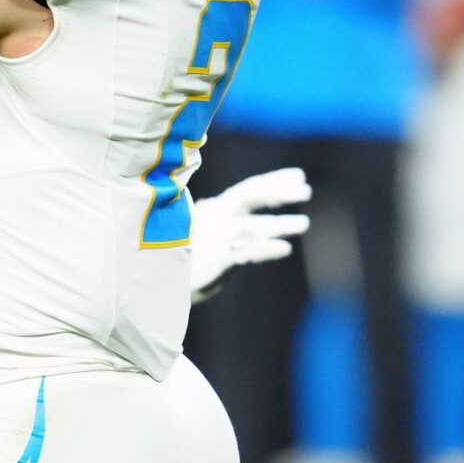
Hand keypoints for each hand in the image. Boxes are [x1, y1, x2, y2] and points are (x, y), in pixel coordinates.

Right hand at [189, 166, 312, 301]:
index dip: (274, 182)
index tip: (299, 176)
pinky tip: (284, 248)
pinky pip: (245, 251)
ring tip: (303, 224)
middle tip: (306, 191)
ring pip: (252, 224)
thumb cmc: (186, 266)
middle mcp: (213, 218)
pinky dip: (265, 248)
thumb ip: (246, 244)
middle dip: (277, 192)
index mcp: (212, 211)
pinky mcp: (213, 260)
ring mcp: (213, 238)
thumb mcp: (219, 250)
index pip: (248, 190)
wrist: (157, 285)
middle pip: (248, 196)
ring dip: (279, 224)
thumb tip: (280, 242)